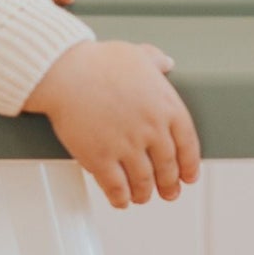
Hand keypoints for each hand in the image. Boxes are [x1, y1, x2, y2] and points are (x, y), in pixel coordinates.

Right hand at [24, 40, 199, 207]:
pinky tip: (120, 200)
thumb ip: (155, 60)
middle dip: (169, 184)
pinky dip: (120, 198)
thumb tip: (166, 63)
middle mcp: (151, 130)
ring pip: (143, 181)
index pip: (187, 144)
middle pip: (167, 167)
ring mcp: (126, 147)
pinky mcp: (100, 159)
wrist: (65, 72)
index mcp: (166, 106)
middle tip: (168, 192)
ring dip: (144, 193)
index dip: (189, 165)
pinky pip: (116, 187)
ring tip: (142, 197)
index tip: (188, 176)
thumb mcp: (136, 54)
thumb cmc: (97, 61)